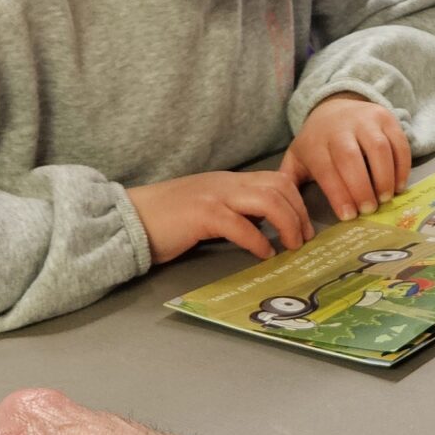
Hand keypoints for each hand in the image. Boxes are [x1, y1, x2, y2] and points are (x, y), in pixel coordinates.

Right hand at [126, 170, 309, 265]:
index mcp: (229, 182)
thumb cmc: (167, 220)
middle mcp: (226, 184)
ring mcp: (214, 196)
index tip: (305, 225)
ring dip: (287, 224)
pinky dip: (258, 241)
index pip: (275, 179)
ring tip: (291, 246)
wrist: (129, 218)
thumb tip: (263, 226)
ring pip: (267, 200)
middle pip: (278, 186)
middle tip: (304, 239)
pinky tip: (264, 254)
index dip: (297, 200)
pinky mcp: (202, 215)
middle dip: (299, 212)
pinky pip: (241, 225)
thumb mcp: (208, 209)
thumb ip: (235, 212)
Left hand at [282, 93, 412, 219]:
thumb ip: (289, 181)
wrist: (335, 105)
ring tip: (385, 198)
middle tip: (368, 210)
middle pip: (351, 158)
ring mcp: (366, 119)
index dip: (338, 194)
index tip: (348, 216)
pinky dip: (402, 166)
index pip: (326, 169)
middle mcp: (340, 127)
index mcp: (315, 142)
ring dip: (384, 177)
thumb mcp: (297, 157)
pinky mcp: (386, 117)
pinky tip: (399, 185)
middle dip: (361, 188)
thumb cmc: (317, 141)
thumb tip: (285, 210)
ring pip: (378, 148)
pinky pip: (398, 142)